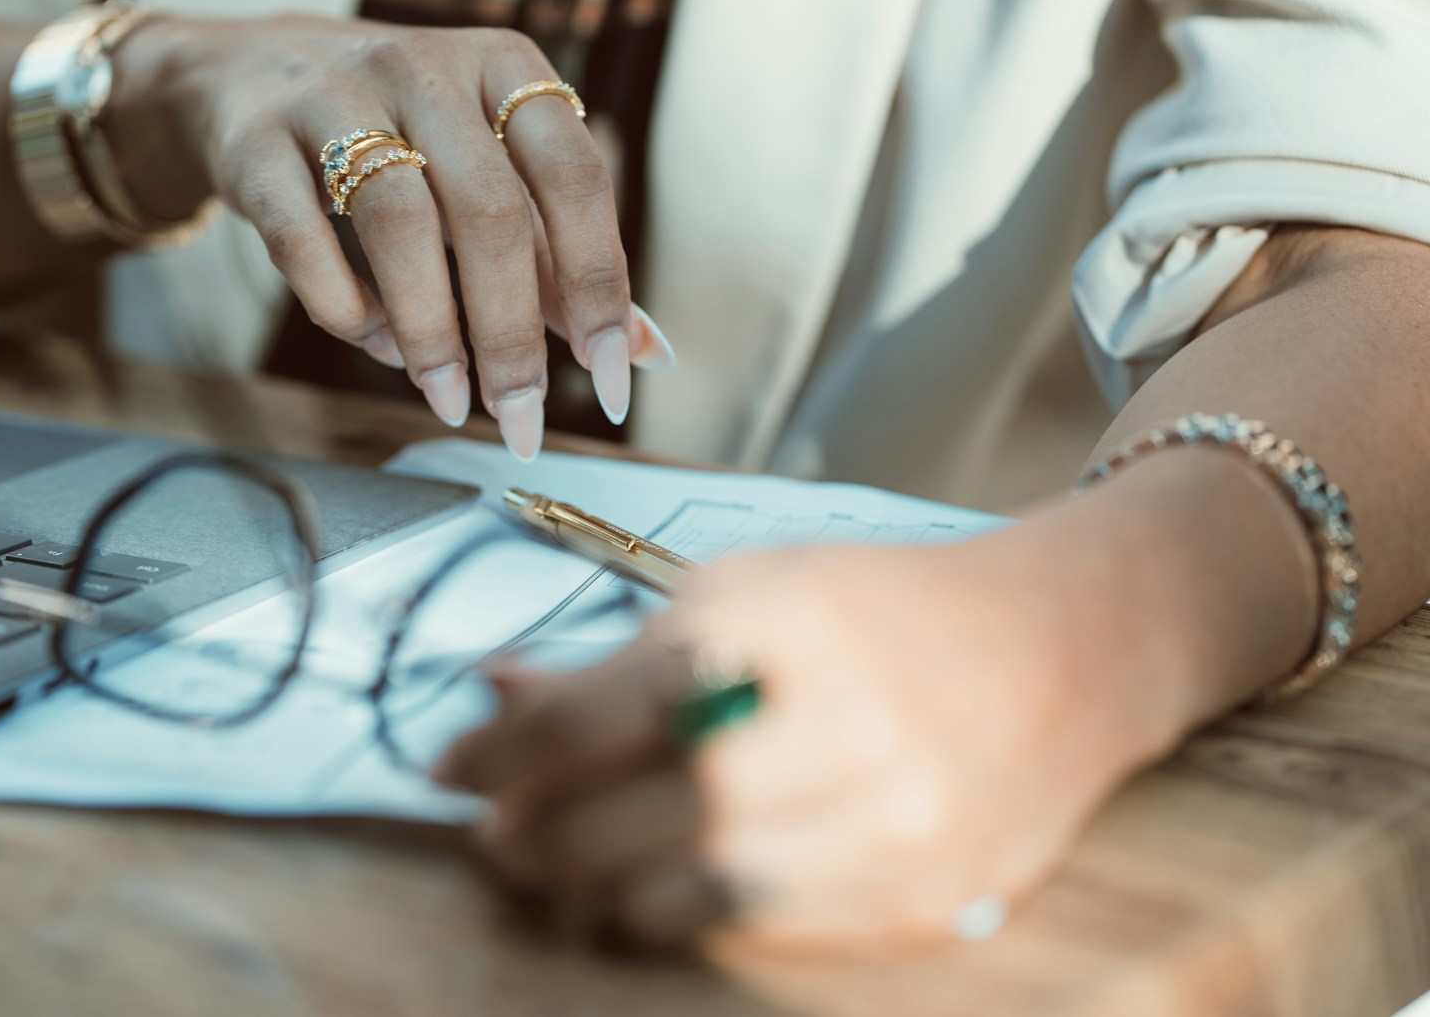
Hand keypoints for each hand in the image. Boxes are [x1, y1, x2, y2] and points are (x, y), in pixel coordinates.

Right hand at [108, 15, 675, 458]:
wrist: (251, 78)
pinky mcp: (256, 141)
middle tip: (520, 416)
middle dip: (512, 336)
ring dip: (432, 333)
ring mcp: (333, 95)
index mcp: (506, 70)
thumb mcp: (493, 170)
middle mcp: (425, 68)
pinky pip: (305, 238)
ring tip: (448, 397)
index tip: (609, 378)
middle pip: (489, 213)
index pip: (576, 179)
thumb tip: (648, 354)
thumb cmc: (403, 139)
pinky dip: (347, 309)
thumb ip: (564, 258)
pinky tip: (377, 345)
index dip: (600, 285)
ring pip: (399, 223)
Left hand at [435, 529, 1189, 951]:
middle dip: (537, 833)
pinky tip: (650, 892)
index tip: (452, 769)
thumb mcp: (755, 586)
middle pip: (633, 814)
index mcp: (782, 623)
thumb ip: (624, 653)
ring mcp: (893, 824)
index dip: (501, 753)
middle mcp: (844, 725)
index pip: (596, 711)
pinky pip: (762, 932)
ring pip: (690, 894)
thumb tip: (500, 696)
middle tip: (497, 833)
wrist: (1066, 650)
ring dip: (598, 890)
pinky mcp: (925, 898)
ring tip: (564, 868)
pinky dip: (683, 919)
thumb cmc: (889, 608)